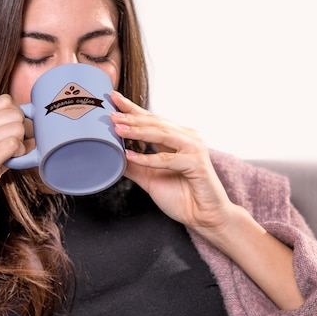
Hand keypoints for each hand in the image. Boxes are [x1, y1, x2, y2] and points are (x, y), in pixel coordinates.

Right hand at [0, 94, 28, 261]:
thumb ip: (2, 138)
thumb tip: (32, 136)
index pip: (5, 101)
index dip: (17, 116)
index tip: (15, 133)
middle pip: (14, 112)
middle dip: (23, 129)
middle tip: (16, 147)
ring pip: (17, 127)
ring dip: (22, 143)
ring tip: (12, 156)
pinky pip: (13, 144)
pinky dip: (19, 154)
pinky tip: (11, 163)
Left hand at [110, 91, 234, 235]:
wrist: (205, 217)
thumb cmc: (182, 197)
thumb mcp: (150, 178)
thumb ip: (134, 166)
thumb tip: (112, 155)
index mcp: (178, 138)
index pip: (152, 120)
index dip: (133, 109)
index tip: (114, 98)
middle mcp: (187, 138)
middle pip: (156, 123)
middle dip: (132, 117)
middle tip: (111, 113)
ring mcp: (194, 148)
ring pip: (162, 135)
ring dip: (138, 131)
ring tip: (118, 128)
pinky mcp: (197, 163)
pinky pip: (168, 159)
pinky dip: (148, 158)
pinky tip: (130, 156)